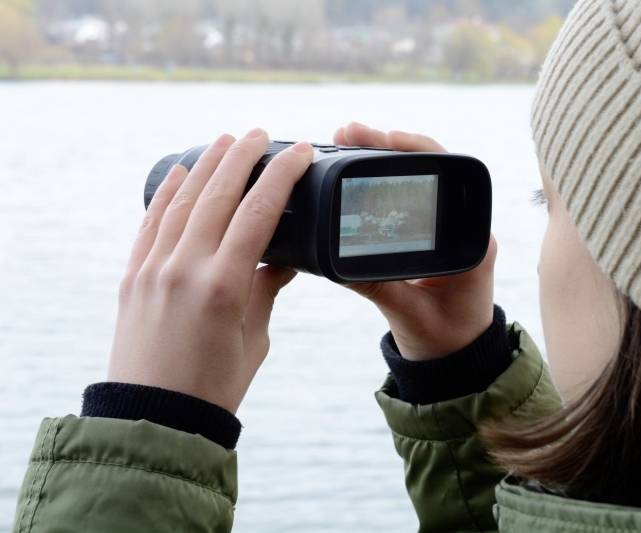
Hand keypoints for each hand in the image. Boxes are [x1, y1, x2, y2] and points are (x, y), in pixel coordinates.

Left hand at [108, 130, 312, 412]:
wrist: (156, 419)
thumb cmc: (215, 386)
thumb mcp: (254, 336)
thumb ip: (266, 288)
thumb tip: (284, 259)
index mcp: (224, 285)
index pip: (259, 211)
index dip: (282, 175)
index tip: (299, 152)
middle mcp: (185, 268)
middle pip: (218, 194)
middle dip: (242, 156)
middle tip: (261, 133)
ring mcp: (153, 269)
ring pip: (182, 201)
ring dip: (206, 166)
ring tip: (225, 140)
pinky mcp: (133, 277)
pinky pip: (150, 223)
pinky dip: (167, 194)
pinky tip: (181, 172)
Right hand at [334, 122, 496, 360]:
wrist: (457, 362)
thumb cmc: (446, 343)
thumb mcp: (409, 315)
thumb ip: (378, 287)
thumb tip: (334, 262)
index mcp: (472, 241)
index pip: (449, 177)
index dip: (417, 150)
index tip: (385, 137)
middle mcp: (464, 228)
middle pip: (431, 170)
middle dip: (390, 147)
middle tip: (349, 132)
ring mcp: (448, 231)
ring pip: (418, 181)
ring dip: (385, 160)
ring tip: (347, 142)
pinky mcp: (430, 237)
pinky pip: (409, 199)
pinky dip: (384, 182)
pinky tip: (358, 171)